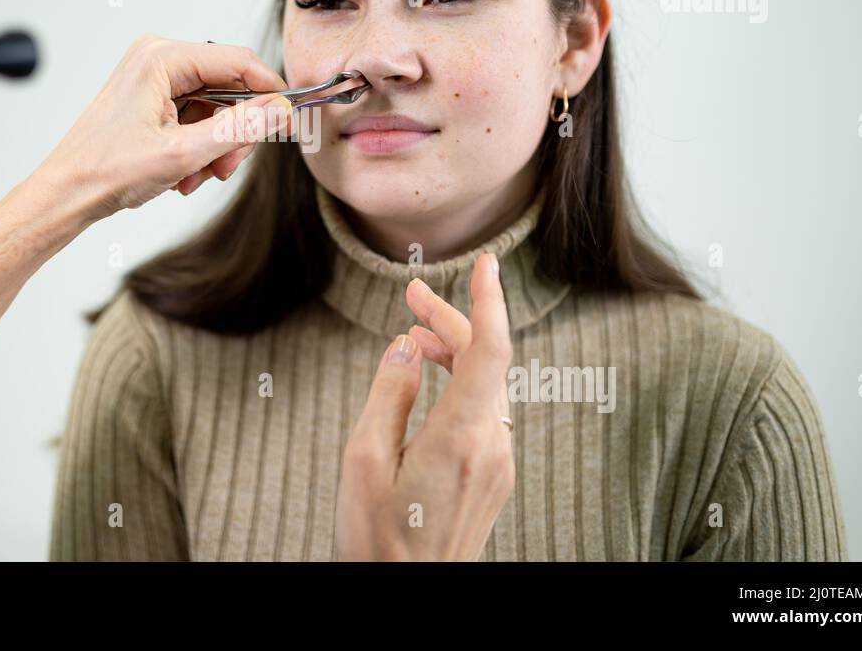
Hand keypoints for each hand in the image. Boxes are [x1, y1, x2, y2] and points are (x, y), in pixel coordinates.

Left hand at [47, 34, 293, 220]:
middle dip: (234, 132)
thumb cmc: (105, 170)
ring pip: (215, 107)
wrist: (67, 193)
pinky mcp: (152, 99)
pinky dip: (199, 148)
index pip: (238, 61)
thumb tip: (278, 110)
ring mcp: (154, 79)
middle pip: (229, 86)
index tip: (290, 122)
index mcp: (161, 58)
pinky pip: (196, 117)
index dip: (270, 92)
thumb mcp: (183, 153)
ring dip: (215, 147)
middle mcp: (158, 59)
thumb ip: (237, 129)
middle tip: (227, 167)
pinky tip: (183, 174)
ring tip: (194, 177)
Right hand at [336, 252, 514, 560]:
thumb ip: (389, 392)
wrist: (408, 600)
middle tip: (412, 295)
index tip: (486, 262)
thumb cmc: (376, 538)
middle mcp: (492, 445)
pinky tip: (434, 378)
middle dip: (452, 320)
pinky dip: (463, 382)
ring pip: (488, 384)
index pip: (490, 349)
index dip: (490, 299)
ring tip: (417, 334)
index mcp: (461, 436)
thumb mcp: (363, 459)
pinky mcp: (495, 476)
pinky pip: (486, 410)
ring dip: (457, 351)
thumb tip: (408, 344)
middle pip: (487, 360)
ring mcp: (499, 463)